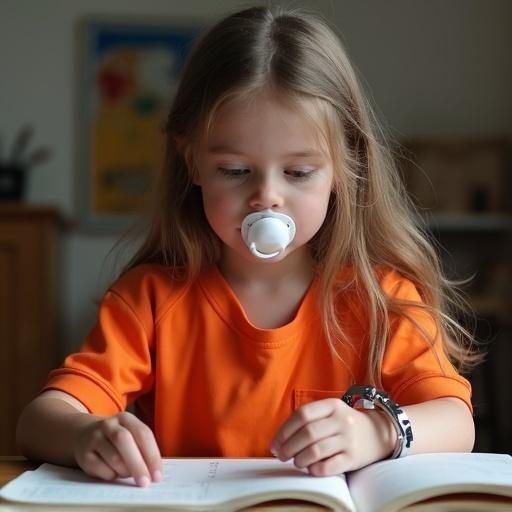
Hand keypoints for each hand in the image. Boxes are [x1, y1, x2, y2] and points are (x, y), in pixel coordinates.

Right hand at [74, 412, 162, 486]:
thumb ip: (143, 448)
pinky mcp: (84, 455)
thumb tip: (154, 472)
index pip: (142, 433)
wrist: (85, 435)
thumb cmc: (116, 440)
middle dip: (137, 464)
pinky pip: (101, 470)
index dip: (152, 455)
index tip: (157, 475)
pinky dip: (111, 475)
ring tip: (128, 472)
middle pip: (125, 442)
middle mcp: (109, 425)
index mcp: (125, 418)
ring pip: (113, 458)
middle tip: (145, 482)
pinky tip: (113, 472)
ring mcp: (94, 438)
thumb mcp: (131, 434)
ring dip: (125, 471)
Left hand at [270, 398, 394, 475]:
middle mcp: (341, 420)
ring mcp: (349, 439)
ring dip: (299, 459)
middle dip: (288, 447)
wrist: (379, 434)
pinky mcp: (354, 458)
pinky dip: (314, 469)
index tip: (275, 444)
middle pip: (307, 434)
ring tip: (295, 462)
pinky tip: (310, 468)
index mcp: (332, 405)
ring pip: (315, 451)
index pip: (302, 415)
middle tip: (281, 456)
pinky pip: (328, 467)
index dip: (284, 430)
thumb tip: (279, 440)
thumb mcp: (330, 412)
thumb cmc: (344, 424)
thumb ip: (308, 420)